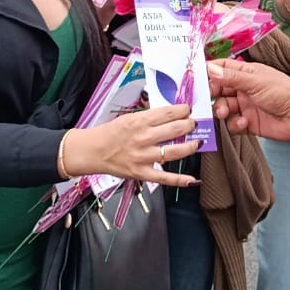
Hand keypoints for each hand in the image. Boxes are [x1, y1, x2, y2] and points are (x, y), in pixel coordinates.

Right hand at [69, 104, 200, 186]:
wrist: (92, 151)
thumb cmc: (111, 133)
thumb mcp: (129, 118)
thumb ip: (149, 118)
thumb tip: (170, 115)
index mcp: (139, 121)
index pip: (168, 113)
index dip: (183, 110)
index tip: (188, 110)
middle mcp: (143, 138)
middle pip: (175, 130)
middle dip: (189, 125)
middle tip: (195, 124)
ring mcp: (143, 157)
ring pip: (174, 152)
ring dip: (190, 147)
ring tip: (197, 142)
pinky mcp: (141, 173)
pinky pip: (163, 177)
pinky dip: (179, 180)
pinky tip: (191, 180)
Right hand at [208, 59, 289, 140]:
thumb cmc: (282, 92)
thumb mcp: (255, 81)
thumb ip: (231, 77)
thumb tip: (209, 68)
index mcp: (246, 73)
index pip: (222, 69)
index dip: (209, 72)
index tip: (195, 78)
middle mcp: (243, 89)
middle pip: (219, 90)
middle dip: (212, 94)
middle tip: (209, 98)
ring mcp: (245, 106)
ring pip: (223, 107)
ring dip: (221, 110)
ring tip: (226, 113)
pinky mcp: (249, 123)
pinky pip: (233, 124)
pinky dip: (234, 124)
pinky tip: (244, 123)